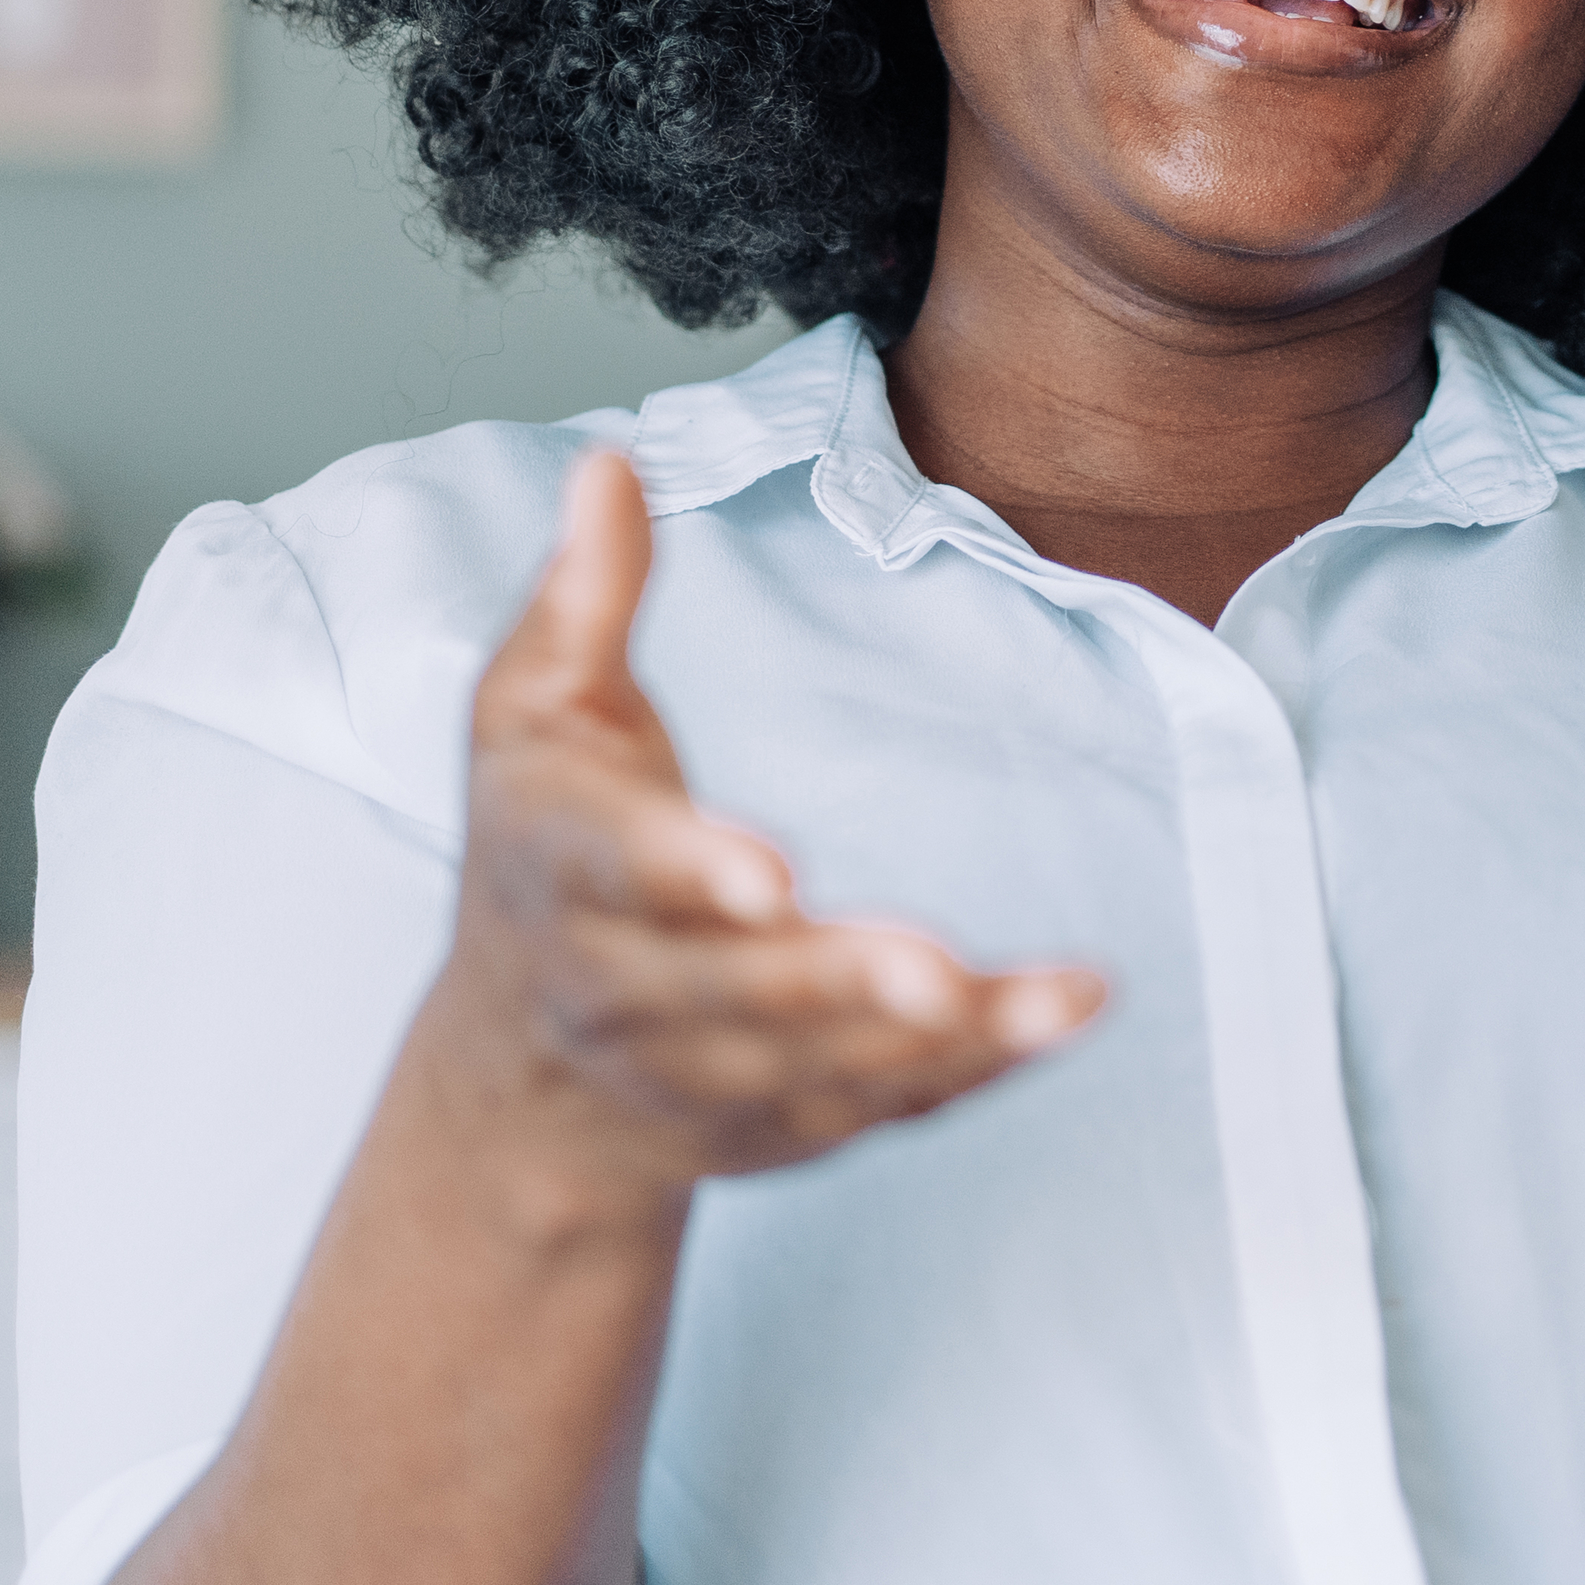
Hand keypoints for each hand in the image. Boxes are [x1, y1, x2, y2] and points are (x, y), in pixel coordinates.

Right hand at [407, 451, 1105, 1223]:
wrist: (519, 1077)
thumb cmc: (541, 852)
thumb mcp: (529, 714)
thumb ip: (582, 596)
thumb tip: (614, 460)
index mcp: (559, 868)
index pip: (615, 871)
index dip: (686, 873)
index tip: (765, 875)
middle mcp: (624, 988)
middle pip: (731, 993)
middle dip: (832, 984)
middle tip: (932, 970)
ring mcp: (706, 1072)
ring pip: (822, 1066)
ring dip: (937, 1042)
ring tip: (1048, 1002)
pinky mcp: (784, 1123)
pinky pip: (883, 1105)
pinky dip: (976, 1070)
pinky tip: (1065, 1014)